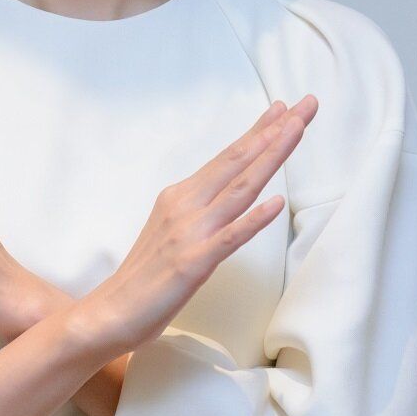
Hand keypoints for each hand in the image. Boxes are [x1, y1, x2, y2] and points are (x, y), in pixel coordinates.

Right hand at [70, 95, 319, 355]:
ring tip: (297, 129)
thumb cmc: (144, 278)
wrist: (109, 312)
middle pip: (237, 161)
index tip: (284, 108)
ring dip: (271, 156)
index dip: (258, 132)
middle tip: (306, 103)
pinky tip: (276, 202)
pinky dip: (254, 219)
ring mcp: (190, 233)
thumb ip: (198, 211)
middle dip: (275, 131)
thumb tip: (224, 196)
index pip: (227, 158)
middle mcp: (185, 206)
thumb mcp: (171, 232)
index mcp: (180, 197)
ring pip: (239, 188)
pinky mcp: (193, 263)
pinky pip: (230, 238)